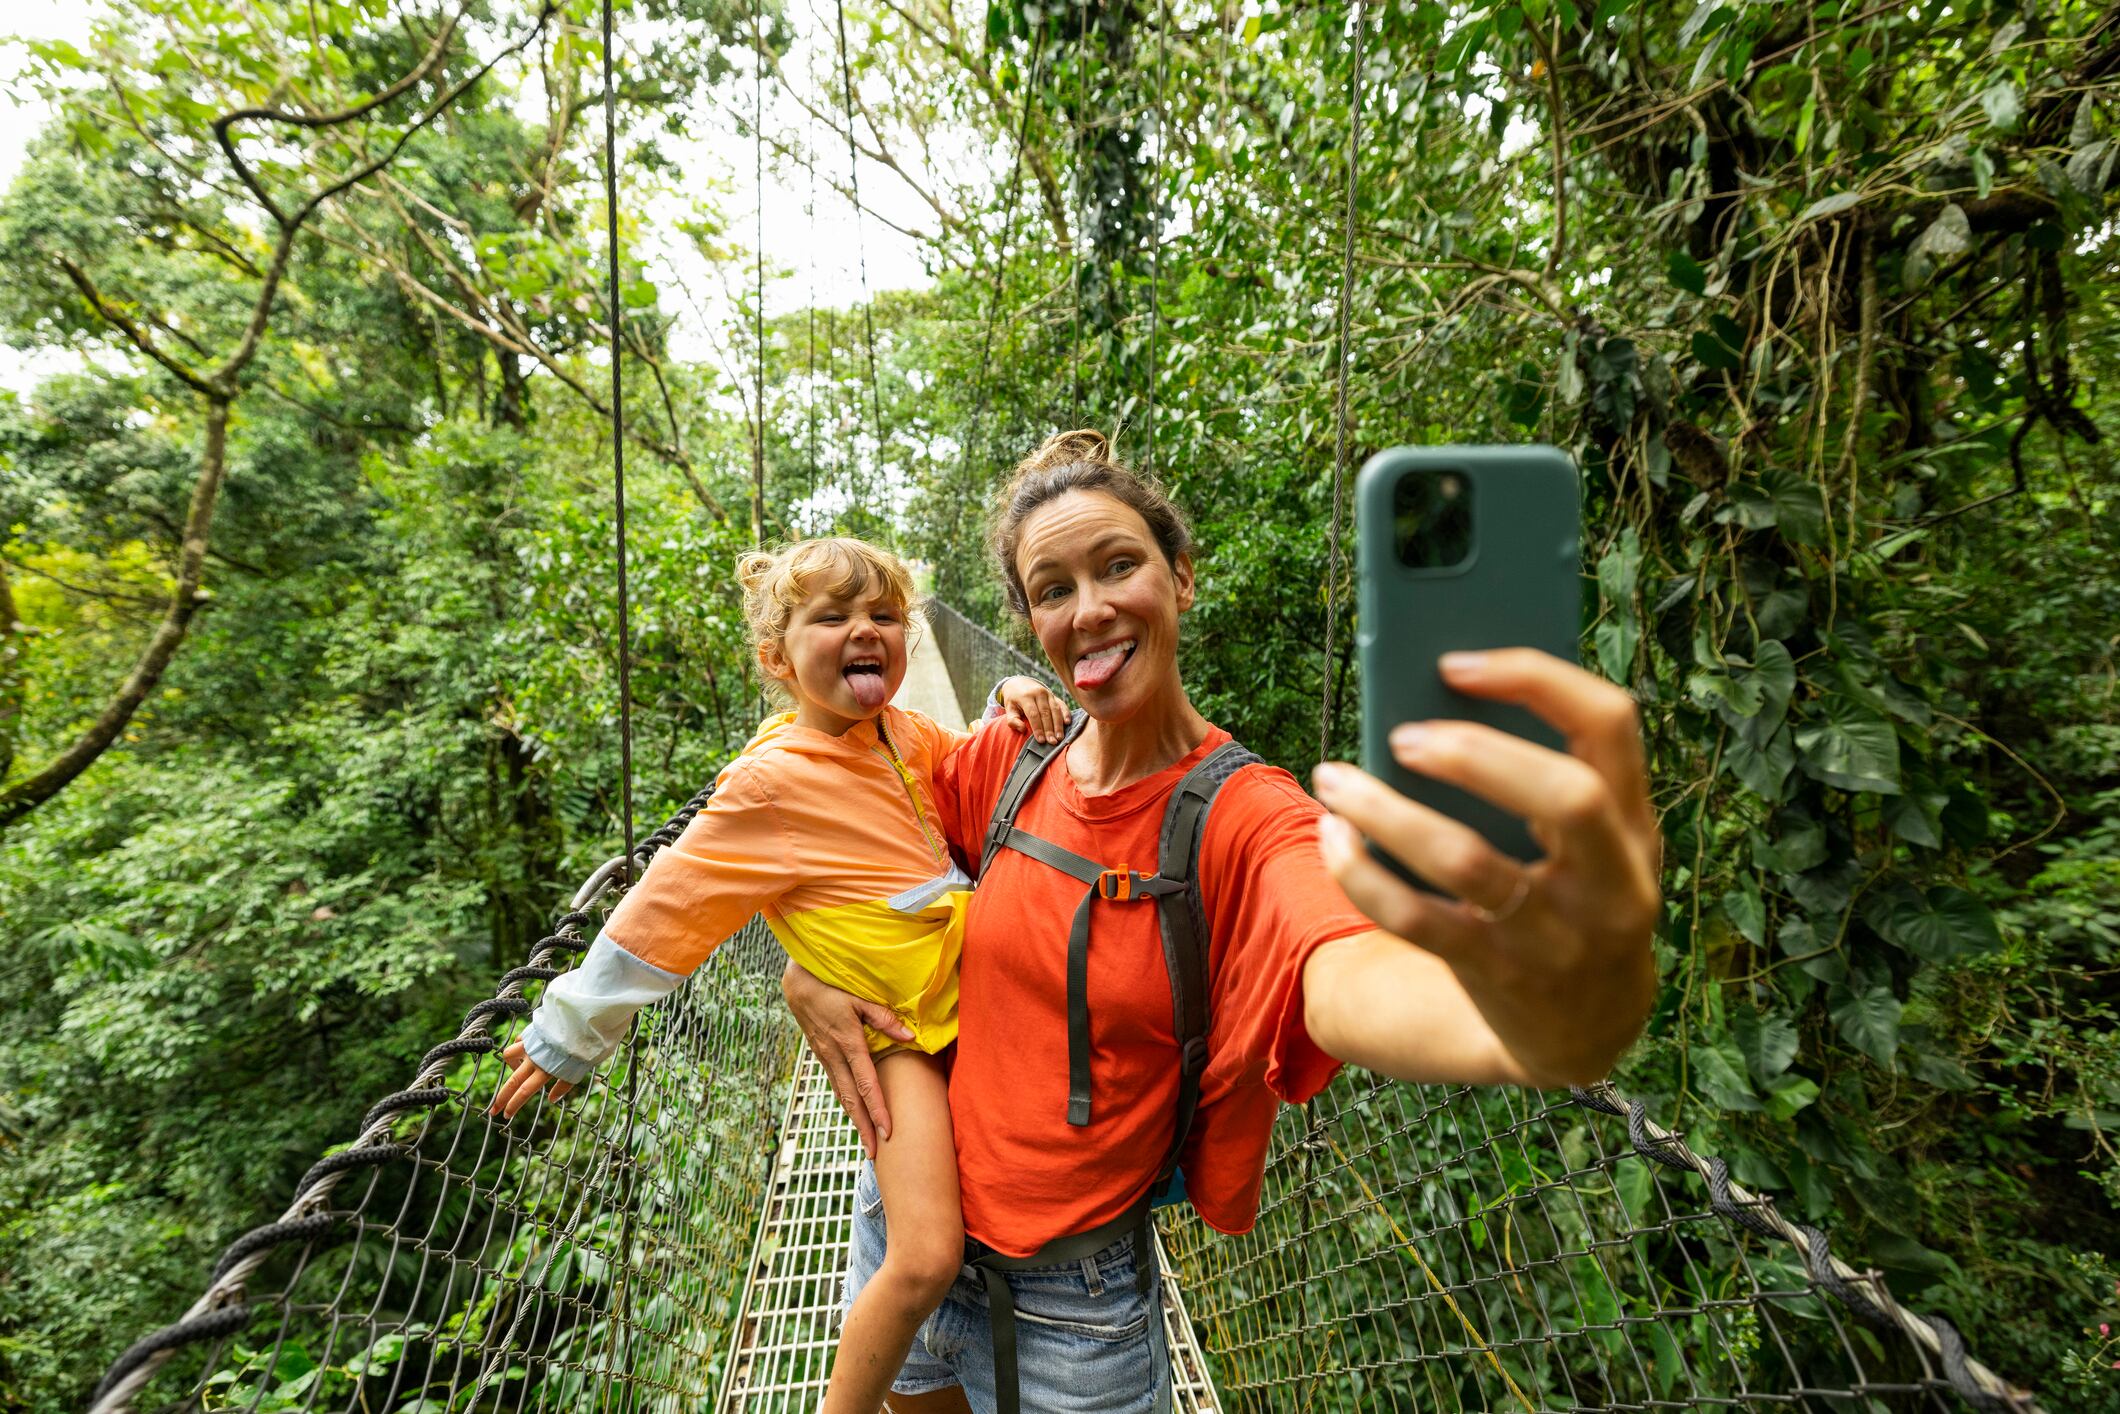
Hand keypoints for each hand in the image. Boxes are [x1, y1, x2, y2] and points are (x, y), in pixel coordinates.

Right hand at [489, 1039, 575, 1120]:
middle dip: (502, 1098)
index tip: (505, 1115)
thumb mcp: (577, 1071)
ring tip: (517, 1068)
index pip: (524, 1092)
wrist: (581, 1022)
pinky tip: (524, 1049)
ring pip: (509, 1055)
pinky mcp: (531, 1032)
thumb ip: (563, 1086)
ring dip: (510, 1065)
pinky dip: (518, 1047)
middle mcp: (534, 1059)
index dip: (513, 1105)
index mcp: (545, 1070)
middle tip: (493, 1110)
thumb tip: (552, 1099)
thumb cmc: (582, 1048)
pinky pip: (519, 1040)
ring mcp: (530, 1044)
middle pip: (513, 1081)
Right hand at [782, 959, 914, 1157]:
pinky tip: (854, 1113)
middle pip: (852, 1099)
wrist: (797, 985)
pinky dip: (846, 1103)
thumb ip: (884, 1018)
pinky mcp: (822, 1056)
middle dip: (864, 1128)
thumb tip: (909, 1036)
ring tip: (866, 1142)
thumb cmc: (832, 987)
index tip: (887, 1131)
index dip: (877, 1109)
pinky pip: (836, 1085)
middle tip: (875, 1154)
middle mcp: (835, 1056)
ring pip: (842, 1096)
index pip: (866, 1084)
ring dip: (855, 1120)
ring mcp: (825, 1058)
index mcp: (848, 1043)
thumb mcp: (859, 997)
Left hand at [996, 676, 1067, 743]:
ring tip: (1060, 737)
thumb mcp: (1009, 708)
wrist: (1020, 682)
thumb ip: (1012, 720)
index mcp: (1026, 696)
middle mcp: (1039, 693)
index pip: (1033, 714)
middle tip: (1052, 742)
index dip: (1038, 728)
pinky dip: (1066, 713)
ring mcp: (1048, 693)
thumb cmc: (1013, 700)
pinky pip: (1062, 704)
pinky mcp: (1054, 695)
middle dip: (1050, 729)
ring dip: (1058, 724)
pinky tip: (1068, 723)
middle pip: (1046, 713)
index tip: (1041, 740)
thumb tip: (1022, 729)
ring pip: (1055, 710)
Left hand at [1311, 649, 1660, 1084]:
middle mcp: (1612, 880)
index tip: (1455, 663)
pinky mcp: (1499, 977)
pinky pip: (1417, 921)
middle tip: (1402, 736)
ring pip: (1468, 862)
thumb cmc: (1571, 897)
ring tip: (1335, 779)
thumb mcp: (1590, 843)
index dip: (1535, 679)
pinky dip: (1363, 874)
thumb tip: (1426, 705)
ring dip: (1387, 813)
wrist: (1587, 1031)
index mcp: (1636, 822)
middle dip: (1475, 755)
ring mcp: (1558, 936)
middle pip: (1565, 796)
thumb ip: (1540, 777)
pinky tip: (1335, 839)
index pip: (1610, 723)